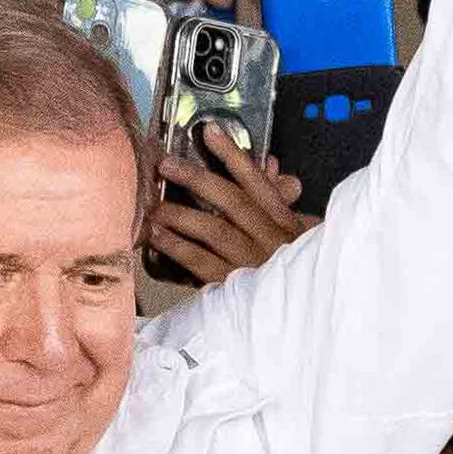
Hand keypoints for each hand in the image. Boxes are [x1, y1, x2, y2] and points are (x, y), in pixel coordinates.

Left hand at [146, 122, 316, 286]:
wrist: (298, 322)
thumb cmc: (292, 272)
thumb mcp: (294, 235)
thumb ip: (279, 200)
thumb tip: (271, 163)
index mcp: (285, 224)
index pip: (258, 183)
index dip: (234, 155)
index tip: (209, 131)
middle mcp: (271, 241)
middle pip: (233, 202)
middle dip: (198, 179)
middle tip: (166, 165)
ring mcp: (253, 265)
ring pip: (215, 232)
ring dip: (181, 215)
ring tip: (155, 205)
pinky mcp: (235, 290)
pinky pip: (201, 264)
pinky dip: (177, 248)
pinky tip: (158, 237)